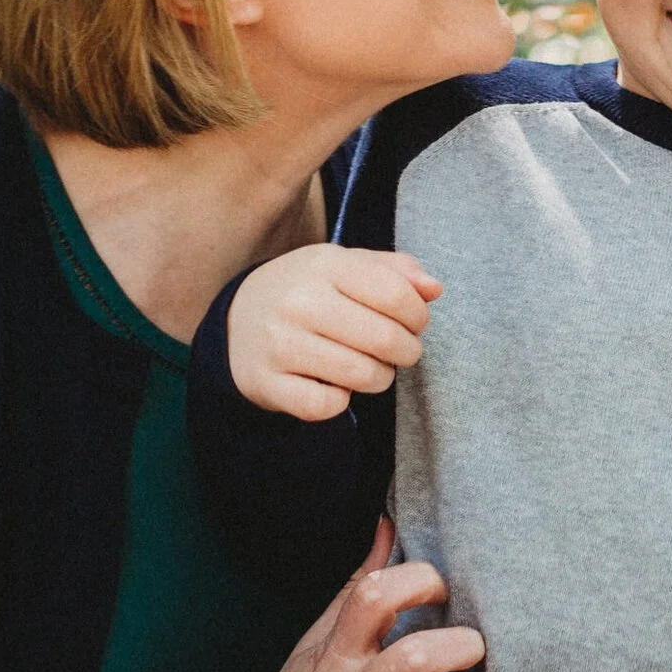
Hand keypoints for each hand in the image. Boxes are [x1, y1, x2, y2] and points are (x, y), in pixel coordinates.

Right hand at [227, 244, 441, 420]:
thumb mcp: (347, 265)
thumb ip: (396, 270)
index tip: (415, 323)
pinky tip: (335, 385)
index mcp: (324, 265)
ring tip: (370, 367)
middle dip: (407, 352)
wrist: (237, 318)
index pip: (396, 294)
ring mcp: (279, 343)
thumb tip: (434, 289)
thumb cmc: (309, 290)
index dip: (419, 316)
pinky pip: (326, 406)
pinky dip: (340, 402)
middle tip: (399, 351)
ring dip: (379, 377)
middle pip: (385, 340)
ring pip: (362, 376)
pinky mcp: (266, 382)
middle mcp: (299, 302)